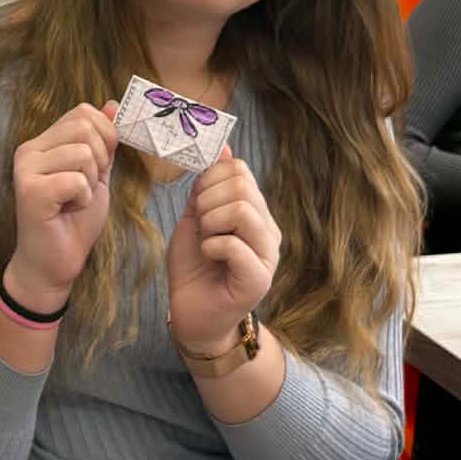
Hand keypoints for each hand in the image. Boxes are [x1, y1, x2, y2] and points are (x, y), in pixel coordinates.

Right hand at [8, 101, 118, 307]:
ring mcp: (26, 169)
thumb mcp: (97, 174)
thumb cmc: (73, 221)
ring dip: (92, 182)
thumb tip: (110, 103)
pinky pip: (77, 180)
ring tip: (75, 200)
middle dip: (100, 160)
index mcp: (43, 142)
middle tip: (85, 187)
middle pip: (85, 127)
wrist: (54, 263)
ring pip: (83, 153)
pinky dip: (84, 198)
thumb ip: (102, 142)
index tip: (99, 166)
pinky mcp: (30, 192)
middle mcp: (29, 150)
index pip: (83, 112)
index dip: (105, 135)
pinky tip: (68, 210)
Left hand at [165, 154, 279, 356]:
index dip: (209, 179)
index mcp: (254, 212)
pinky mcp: (259, 279)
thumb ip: (207, 186)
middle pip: (242, 186)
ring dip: (211, 222)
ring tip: (207, 241)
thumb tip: (223, 146)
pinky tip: (210, 257)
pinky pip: (235, 244)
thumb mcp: (195, 218)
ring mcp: (267, 255)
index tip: (197, 203)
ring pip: (242, 210)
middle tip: (202, 225)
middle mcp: (268, 230)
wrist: (192, 313)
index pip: (240, 170)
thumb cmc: (194, 266)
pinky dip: (212, 246)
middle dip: (208, 200)